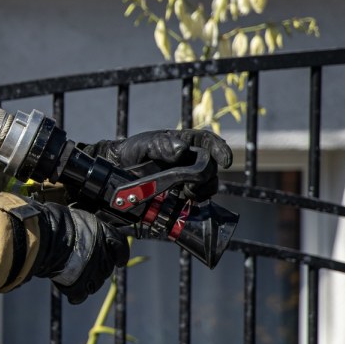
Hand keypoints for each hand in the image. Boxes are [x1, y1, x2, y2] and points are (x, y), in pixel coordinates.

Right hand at [30, 202, 128, 304]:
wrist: (50, 238)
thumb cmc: (62, 224)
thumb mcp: (83, 218)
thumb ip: (91, 229)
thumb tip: (88, 230)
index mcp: (107, 237)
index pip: (121, 247)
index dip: (120, 254)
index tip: (120, 260)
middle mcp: (105, 257)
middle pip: (107, 267)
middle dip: (98, 266)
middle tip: (83, 261)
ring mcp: (94, 274)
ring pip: (95, 282)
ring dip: (87, 279)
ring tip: (72, 271)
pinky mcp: (81, 287)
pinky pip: (81, 295)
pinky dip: (76, 293)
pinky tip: (69, 288)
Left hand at [83, 129, 232, 200]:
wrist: (119, 171)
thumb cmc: (133, 151)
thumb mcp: (143, 144)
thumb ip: (161, 144)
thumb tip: (182, 150)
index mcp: (185, 142)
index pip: (208, 142)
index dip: (220, 150)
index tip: (225, 161)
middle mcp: (190, 159)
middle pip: (211, 166)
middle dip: (208, 176)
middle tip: (193, 186)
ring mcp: (188, 177)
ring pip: (207, 184)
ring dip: (203, 190)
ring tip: (187, 194)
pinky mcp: (182, 193)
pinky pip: (197, 198)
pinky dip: (196, 201)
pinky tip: (185, 201)